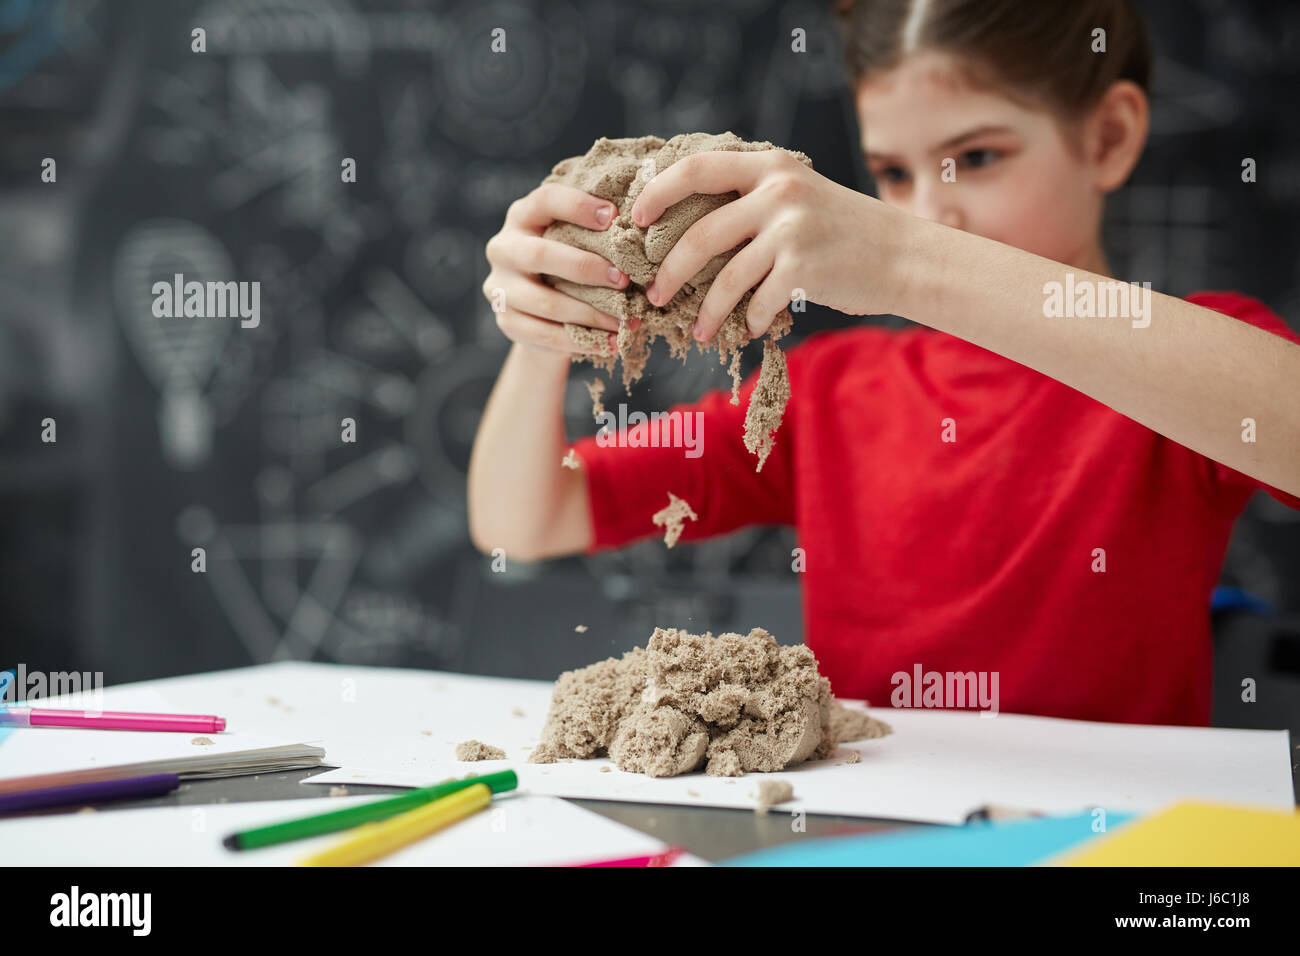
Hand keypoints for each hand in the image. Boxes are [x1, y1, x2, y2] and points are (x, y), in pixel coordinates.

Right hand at [482, 184, 632, 355]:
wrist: (539, 314)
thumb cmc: (567, 265)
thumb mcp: (574, 240)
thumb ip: (593, 230)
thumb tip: (642, 230)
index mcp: (522, 217)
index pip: (545, 201)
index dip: (578, 206)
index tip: (614, 217)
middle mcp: (503, 248)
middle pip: (540, 254)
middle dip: (585, 267)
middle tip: (623, 279)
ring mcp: (500, 288)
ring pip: (546, 303)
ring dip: (591, 313)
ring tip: (625, 319)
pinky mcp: (507, 322)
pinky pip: (546, 335)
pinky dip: (583, 340)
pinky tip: (611, 342)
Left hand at [630, 150, 913, 339]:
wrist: (903, 255)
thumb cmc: (843, 231)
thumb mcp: (799, 195)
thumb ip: (752, 198)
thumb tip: (686, 228)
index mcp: (770, 166)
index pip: (697, 168)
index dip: (658, 192)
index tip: (636, 219)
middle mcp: (778, 191)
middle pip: (700, 233)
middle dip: (669, 270)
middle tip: (654, 293)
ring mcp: (791, 229)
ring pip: (725, 278)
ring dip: (705, 312)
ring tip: (696, 331)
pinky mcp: (803, 268)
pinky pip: (756, 303)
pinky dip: (749, 321)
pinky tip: (750, 329)